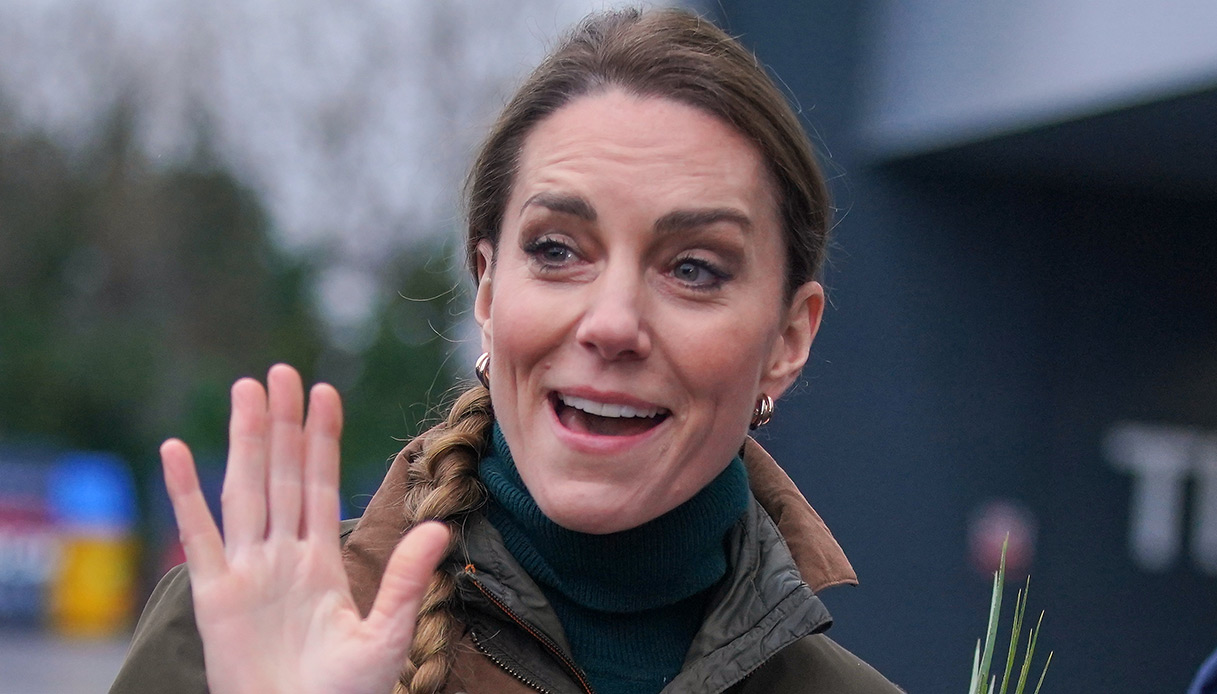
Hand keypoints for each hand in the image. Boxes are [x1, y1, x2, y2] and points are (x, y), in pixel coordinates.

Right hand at [161, 364, 449, 693]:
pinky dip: (184, 493)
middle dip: (283, 424)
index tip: (325, 392)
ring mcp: (246, 571)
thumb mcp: (386, 633)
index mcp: (321, 561)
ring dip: (245, 442)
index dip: (323, 439)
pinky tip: (176, 451)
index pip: (321, 485)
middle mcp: (282, 556)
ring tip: (245, 391)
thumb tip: (438, 526)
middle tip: (280, 371)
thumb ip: (405, 578)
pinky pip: (197, 535)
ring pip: (245, 490)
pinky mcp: (213, 596)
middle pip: (282, 475)